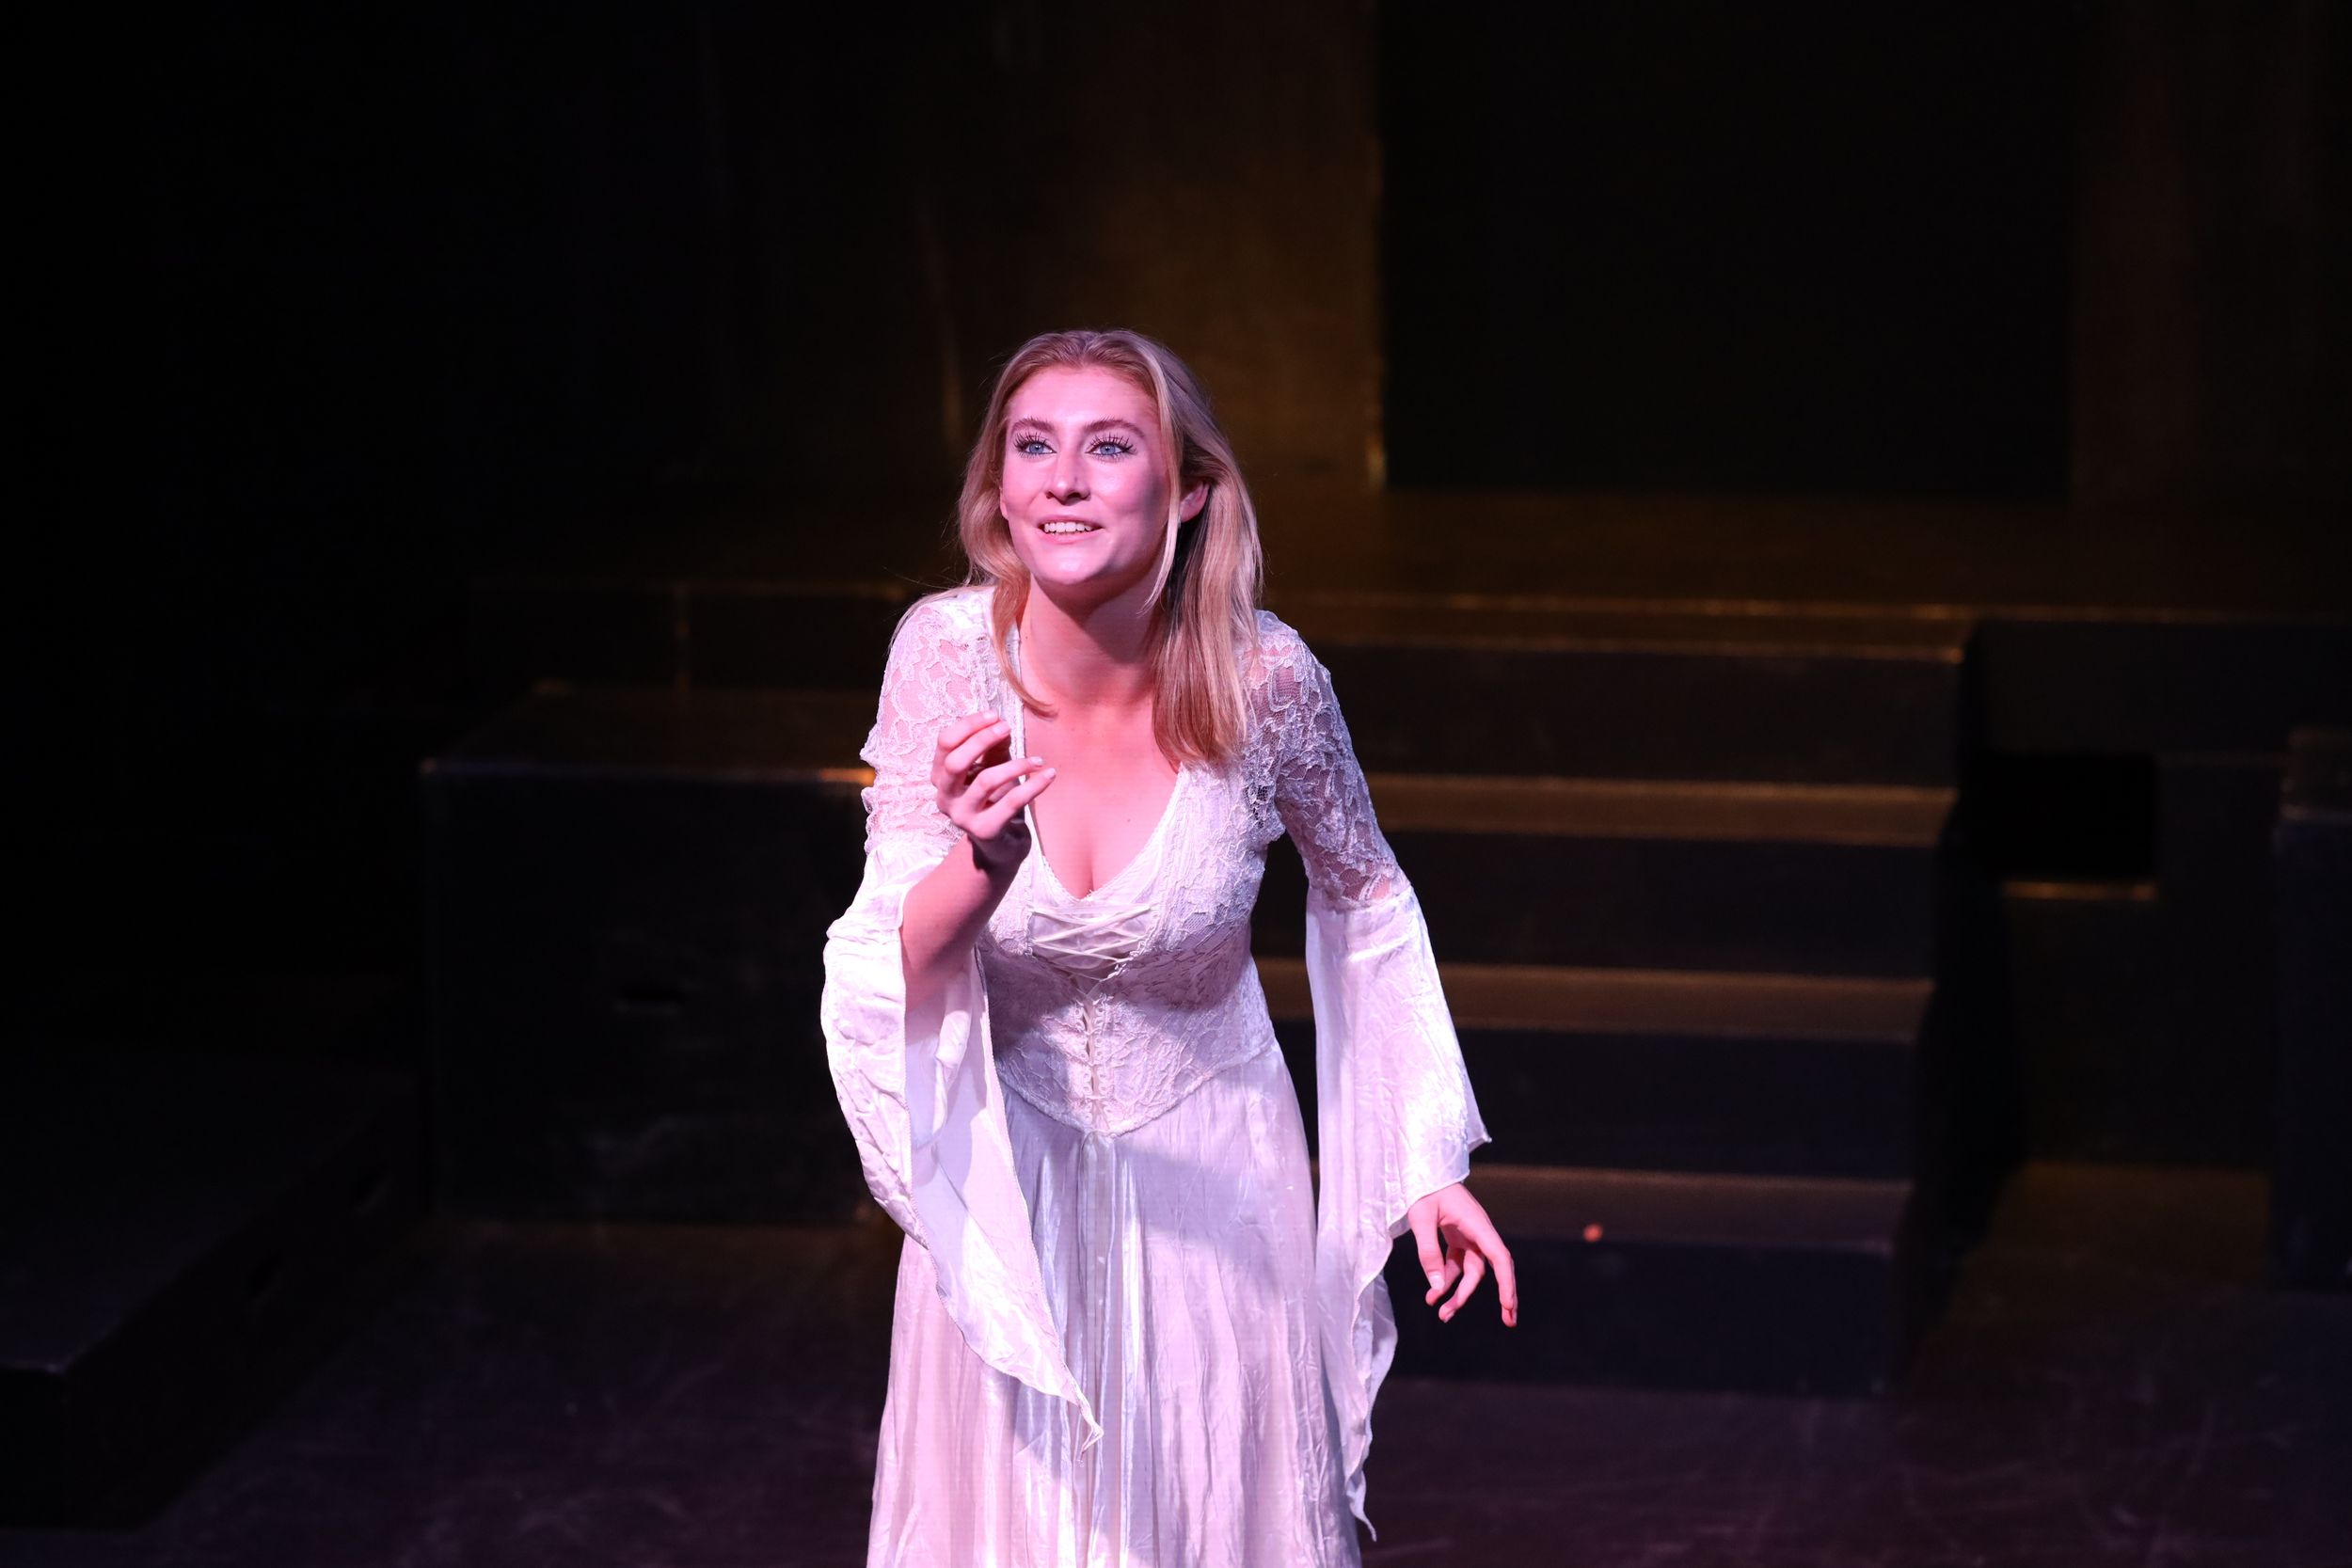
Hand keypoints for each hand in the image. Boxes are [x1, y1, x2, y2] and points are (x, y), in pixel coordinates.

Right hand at [932, 712, 1053, 872]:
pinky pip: (1011, 802)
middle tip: (1007, 728)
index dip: (968, 725)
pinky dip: (1033, 785)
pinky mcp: (985, 830)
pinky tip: (1049, 775)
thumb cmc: (993, 798)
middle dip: (982, 740)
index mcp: (940, 776)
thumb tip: (1000, 724)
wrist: (1000, 843)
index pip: (945, 743)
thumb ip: (992, 747)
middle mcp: (945, 796)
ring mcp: (962, 816)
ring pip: (986, 781)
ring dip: (1015, 765)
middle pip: (956, 762)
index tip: (994, 716)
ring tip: (1037, 760)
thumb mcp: (991, 767)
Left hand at [1408, 1181, 1517, 1327]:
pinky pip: (1457, 1265)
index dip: (1507, 1283)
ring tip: (1442, 1313)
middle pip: (1489, 1270)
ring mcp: (1469, 1236)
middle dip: (1498, 1296)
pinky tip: (1434, 1294)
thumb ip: (1428, 1251)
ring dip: (1459, 1293)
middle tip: (1507, 1322)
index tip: (1508, 1306)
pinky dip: (1447, 1280)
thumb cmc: (1423, 1190)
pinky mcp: (1457, 1238)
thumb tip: (1436, 1287)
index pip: (1499, 1257)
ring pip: (1470, 1272)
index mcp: (1477, 1224)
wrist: (1421, 1170)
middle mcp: (1478, 1232)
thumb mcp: (1421, 1219)